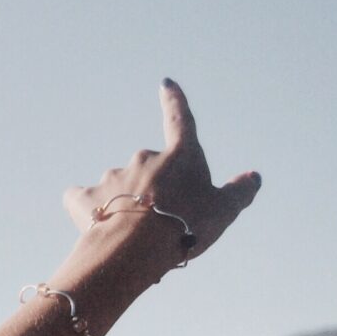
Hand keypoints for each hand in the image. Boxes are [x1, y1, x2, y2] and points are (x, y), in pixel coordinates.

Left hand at [61, 78, 261, 274]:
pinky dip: (89, 209)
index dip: (175, 102)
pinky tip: (96, 226)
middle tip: (165, 222)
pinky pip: (83, 199)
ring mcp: (112, 176)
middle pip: (151, 170)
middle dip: (156, 191)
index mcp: (179, 156)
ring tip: (135, 235)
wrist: (136, 251)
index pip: (180, 121)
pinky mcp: (85, 197)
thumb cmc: (186, 226)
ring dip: (126, 204)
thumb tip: (253, 177)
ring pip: (120, 187)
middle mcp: (143, 158)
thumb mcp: (224, 211)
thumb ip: (239, 192)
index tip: (166, 84)